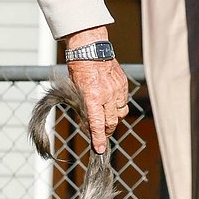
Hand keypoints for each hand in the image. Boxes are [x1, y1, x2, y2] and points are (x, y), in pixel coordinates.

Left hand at [62, 28, 129, 154]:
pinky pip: (123, 101)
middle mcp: (106, 95)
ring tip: (105, 119)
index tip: (100, 149)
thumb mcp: (74, 90)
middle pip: (111, 122)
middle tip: (101, 135)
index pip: (96, 124)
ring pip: (120, 113)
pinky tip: (110, 103)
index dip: (98, 139)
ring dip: (113, 119)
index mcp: (91, 97)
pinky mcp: (123, 84)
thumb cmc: (77, 69)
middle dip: (106, 131)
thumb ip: (83, 106)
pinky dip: (117, 106)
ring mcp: (117, 90)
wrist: (89, 49)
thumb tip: (87, 123)